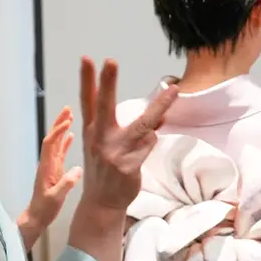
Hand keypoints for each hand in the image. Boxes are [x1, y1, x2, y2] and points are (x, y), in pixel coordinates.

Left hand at [24, 107, 82, 228]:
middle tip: (67, 109)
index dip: (58, 132)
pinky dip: (66, 142)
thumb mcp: (55, 198)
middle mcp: (47, 163)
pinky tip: (72, 135)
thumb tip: (78, 169)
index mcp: (46, 167)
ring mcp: (51, 166)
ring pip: (56, 143)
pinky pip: (60, 153)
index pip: (50, 144)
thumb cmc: (44, 209)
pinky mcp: (55, 171)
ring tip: (70, 116)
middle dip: (58, 123)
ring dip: (62, 129)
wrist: (37, 217)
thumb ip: (66, 184)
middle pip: (52, 138)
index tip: (68, 121)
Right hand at [78, 56, 176, 210]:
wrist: (101, 201)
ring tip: (173, 90)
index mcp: (91, 129)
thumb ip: (124, 126)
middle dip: (108, 83)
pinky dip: (152, 140)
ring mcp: (114, 151)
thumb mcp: (103, 143)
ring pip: (143, 124)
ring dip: (160, 107)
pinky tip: (149, 141)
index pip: (88, 100)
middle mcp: (99, 138)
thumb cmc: (104, 167)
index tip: (86, 59)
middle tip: (110, 61)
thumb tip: (153, 115)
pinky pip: (149, 144)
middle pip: (105, 105)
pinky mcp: (128, 165)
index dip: (87, 79)